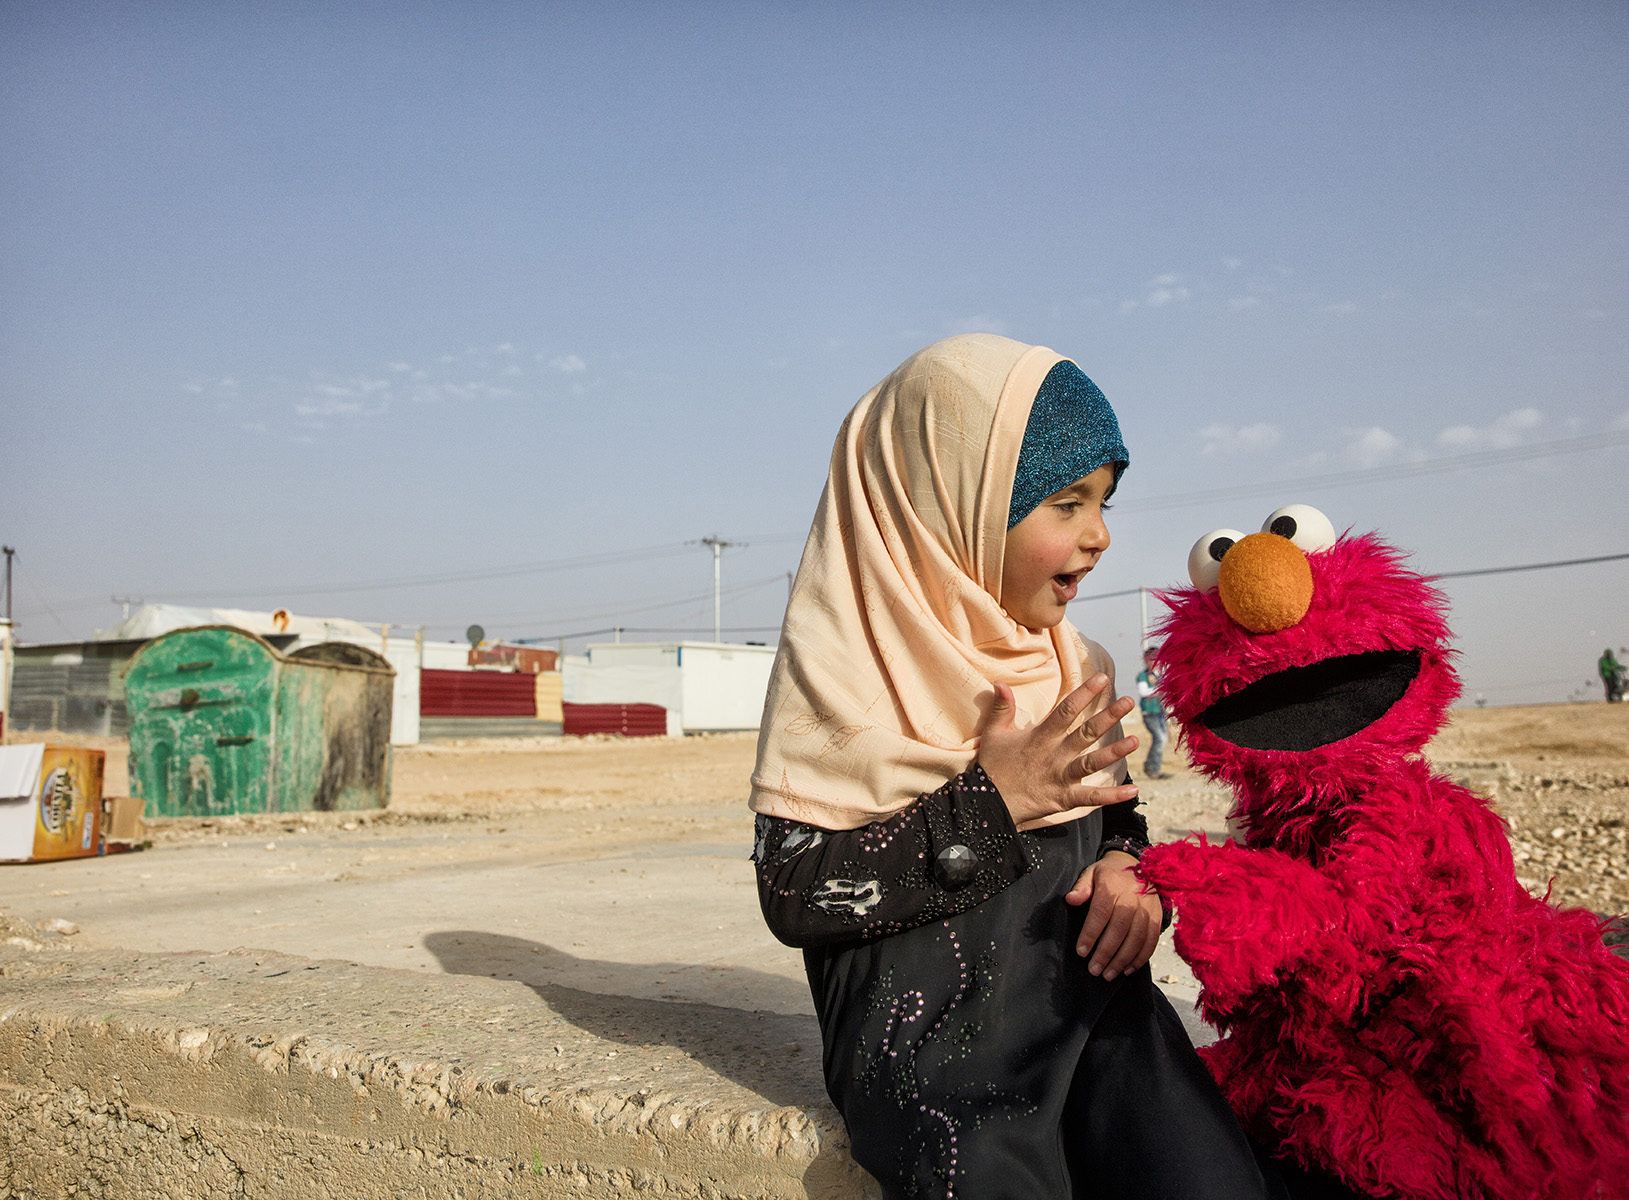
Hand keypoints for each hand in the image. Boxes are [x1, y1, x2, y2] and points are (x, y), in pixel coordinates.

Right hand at [976, 675, 1138, 826]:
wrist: (988, 803)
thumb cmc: (992, 766)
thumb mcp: (993, 734)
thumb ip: (1001, 708)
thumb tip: (1000, 682)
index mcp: (1040, 737)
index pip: (1066, 710)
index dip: (1084, 693)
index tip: (1102, 678)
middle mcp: (1054, 755)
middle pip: (1085, 733)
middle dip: (1108, 716)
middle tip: (1129, 701)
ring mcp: (1061, 778)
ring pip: (1092, 763)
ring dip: (1114, 752)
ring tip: (1136, 741)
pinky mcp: (1064, 799)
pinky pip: (1092, 797)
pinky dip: (1113, 796)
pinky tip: (1134, 790)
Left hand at [1066, 852, 1162, 979]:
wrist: (1139, 865)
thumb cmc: (1111, 873)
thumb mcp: (1092, 873)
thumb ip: (1082, 887)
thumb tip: (1071, 899)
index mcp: (1112, 888)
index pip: (1100, 913)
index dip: (1090, 934)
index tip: (1081, 951)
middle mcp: (1132, 900)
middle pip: (1119, 930)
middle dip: (1105, 953)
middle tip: (1093, 970)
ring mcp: (1146, 910)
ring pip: (1136, 939)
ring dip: (1122, 960)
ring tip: (1108, 974)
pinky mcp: (1157, 918)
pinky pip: (1151, 941)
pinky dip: (1140, 958)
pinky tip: (1127, 969)